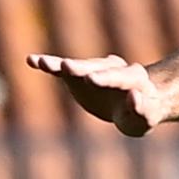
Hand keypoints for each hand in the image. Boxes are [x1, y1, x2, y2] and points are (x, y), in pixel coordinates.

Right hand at [26, 52, 165, 135]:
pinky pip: (62, 70)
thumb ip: (143, 109)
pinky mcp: (78, 76)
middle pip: (97, 67)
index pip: (120, 77)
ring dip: (61, 65)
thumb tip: (133, 97)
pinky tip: (32, 60)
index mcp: (135, 78)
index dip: (106, 78)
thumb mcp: (146, 118)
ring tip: (43, 63)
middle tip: (66, 67)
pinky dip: (49, 65)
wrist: (132, 105)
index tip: (92, 80)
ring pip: (78, 66)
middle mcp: (114, 67)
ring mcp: (94, 69)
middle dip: (82, 68)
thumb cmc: (142, 114)